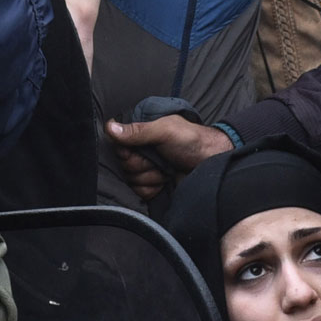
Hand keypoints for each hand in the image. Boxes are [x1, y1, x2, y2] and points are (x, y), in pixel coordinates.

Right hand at [104, 111, 232, 199]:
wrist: (212, 163)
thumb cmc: (191, 141)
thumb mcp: (165, 131)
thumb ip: (137, 131)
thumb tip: (109, 127)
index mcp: (140, 133)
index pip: (117, 146)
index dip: (128, 153)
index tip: (143, 150)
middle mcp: (140, 150)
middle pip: (123, 166)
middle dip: (143, 166)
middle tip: (161, 159)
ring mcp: (146, 168)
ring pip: (131, 181)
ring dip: (151, 177)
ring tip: (166, 169)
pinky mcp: (152, 184)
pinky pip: (140, 192)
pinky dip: (153, 188)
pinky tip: (166, 181)